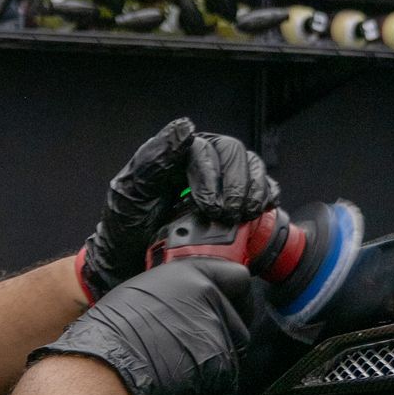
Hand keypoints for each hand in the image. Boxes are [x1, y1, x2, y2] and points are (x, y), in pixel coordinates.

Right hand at [36, 258, 256, 394]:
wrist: (107, 366)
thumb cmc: (113, 331)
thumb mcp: (145, 291)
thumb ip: (178, 292)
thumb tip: (190, 301)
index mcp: (192, 273)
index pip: (238, 278)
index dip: (236, 296)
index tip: (231, 305)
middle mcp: (211, 298)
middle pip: (240, 320)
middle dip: (224, 334)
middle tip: (193, 347)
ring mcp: (218, 333)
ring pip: (233, 352)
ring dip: (215, 361)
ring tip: (181, 366)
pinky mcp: (221, 366)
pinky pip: (225, 379)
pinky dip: (209, 386)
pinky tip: (182, 384)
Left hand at [77, 119, 275, 298]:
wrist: (130, 266)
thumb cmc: (126, 229)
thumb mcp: (131, 192)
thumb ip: (154, 158)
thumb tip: (183, 128)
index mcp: (176, 155)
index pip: (206, 149)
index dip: (212, 175)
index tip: (209, 206)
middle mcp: (201, 163)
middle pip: (233, 154)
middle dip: (236, 185)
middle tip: (227, 215)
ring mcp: (221, 181)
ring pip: (251, 167)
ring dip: (254, 191)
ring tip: (245, 216)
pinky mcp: (237, 202)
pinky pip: (262, 188)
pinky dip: (266, 197)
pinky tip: (260, 211)